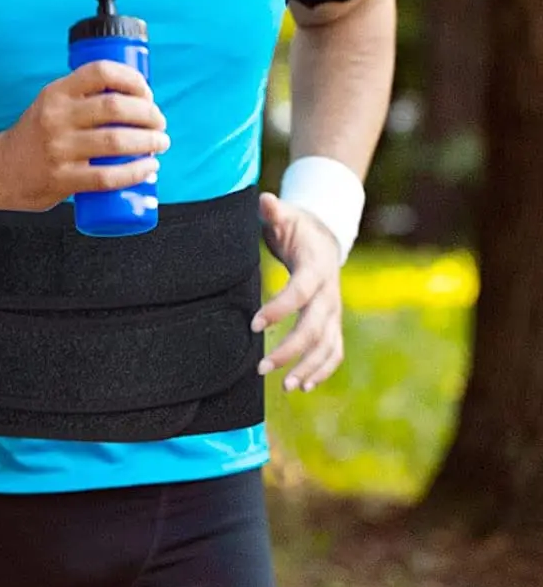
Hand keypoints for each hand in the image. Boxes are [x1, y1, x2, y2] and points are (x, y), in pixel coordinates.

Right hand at [0, 60, 168, 210]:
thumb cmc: (35, 137)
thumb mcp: (51, 105)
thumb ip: (84, 98)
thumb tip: (137, 100)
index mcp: (56, 93)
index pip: (100, 72)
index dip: (132, 79)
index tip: (147, 92)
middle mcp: (55, 117)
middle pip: (115, 107)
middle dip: (149, 114)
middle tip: (159, 123)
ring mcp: (58, 149)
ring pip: (116, 141)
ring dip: (149, 141)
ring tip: (160, 143)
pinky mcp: (62, 178)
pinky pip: (107, 176)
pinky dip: (136, 172)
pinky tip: (149, 169)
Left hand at [252, 193, 343, 390]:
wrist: (325, 236)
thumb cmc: (296, 227)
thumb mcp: (285, 215)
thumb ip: (274, 211)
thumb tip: (265, 200)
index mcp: (315, 268)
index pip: (298, 293)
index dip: (278, 309)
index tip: (253, 325)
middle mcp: (329, 294)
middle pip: (314, 328)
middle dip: (290, 350)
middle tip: (261, 367)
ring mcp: (334, 311)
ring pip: (327, 346)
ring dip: (308, 368)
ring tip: (286, 386)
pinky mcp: (333, 322)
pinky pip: (334, 351)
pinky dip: (322, 370)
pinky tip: (304, 386)